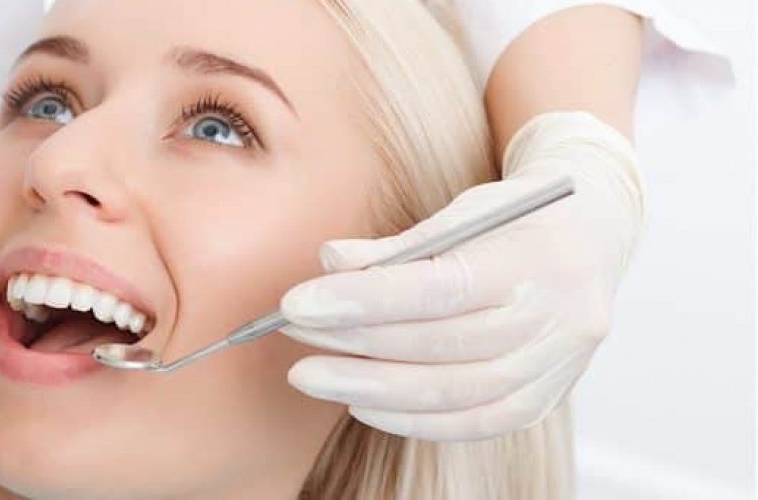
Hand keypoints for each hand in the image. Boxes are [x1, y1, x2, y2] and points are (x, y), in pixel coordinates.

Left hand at [279, 112, 641, 440]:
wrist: (594, 236)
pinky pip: (474, 422)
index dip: (362, 300)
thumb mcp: (461, 211)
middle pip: (440, 345)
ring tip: (314, 374)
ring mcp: (557, 365)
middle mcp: (554, 318)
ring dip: (370, 388)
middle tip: (293, 334)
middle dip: (354, 343)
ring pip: (454, 392)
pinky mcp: (546, 397)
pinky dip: (412, 419)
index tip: (296, 303)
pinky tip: (362, 404)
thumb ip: (396, 244)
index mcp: (534, 258)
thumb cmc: (514, 220)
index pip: (437, 288)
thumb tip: (329, 262)